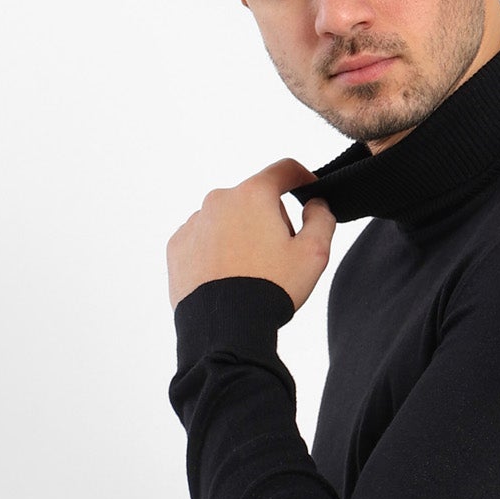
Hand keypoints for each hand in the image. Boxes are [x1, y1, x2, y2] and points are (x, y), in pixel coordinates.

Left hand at [167, 157, 336, 314]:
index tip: (308, 187)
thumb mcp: (314, 254)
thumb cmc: (270, 289)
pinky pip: (204, 240)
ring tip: (250, 272)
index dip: (302, 176)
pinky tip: (228, 277)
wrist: (224, 328)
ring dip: (242, 236)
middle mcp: (218, 200)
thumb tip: (315, 203)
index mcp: (253, 195)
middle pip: (254, 199)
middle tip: (280, 256)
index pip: (283, 170)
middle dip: (270, 219)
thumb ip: (322, 218)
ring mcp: (194, 223)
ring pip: (227, 220)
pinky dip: (217, 252)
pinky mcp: (178, 247)